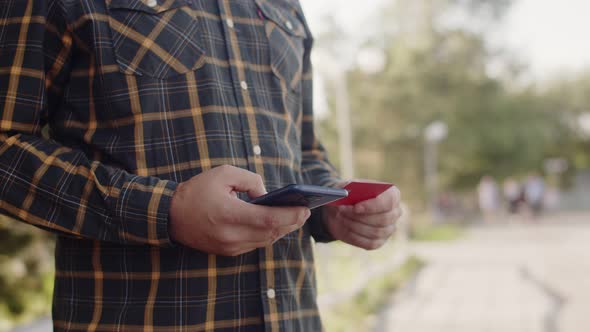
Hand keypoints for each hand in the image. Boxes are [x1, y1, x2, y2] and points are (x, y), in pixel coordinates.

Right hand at [169, 165, 310, 255]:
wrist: (170, 215)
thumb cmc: (198, 190)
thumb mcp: (224, 173)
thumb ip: (251, 180)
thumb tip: (268, 195)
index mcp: (229, 214)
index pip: (269, 219)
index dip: (291, 215)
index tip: (306, 208)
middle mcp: (231, 235)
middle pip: (271, 232)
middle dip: (292, 222)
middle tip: (306, 211)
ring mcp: (229, 247)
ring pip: (266, 240)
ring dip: (282, 229)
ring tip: (295, 216)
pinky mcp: (228, 252)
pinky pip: (255, 244)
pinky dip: (268, 234)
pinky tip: (277, 224)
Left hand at [323, 183, 401, 249]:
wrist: (340, 210)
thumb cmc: (347, 195)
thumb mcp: (346, 187)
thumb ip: (348, 189)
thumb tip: (346, 196)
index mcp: (392, 195)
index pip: (389, 202)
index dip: (372, 206)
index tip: (355, 208)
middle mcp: (394, 212)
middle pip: (383, 219)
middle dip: (360, 216)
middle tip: (342, 210)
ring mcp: (388, 229)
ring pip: (375, 232)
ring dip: (354, 224)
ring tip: (341, 216)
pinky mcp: (379, 242)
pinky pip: (369, 243)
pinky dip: (354, 235)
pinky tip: (345, 227)